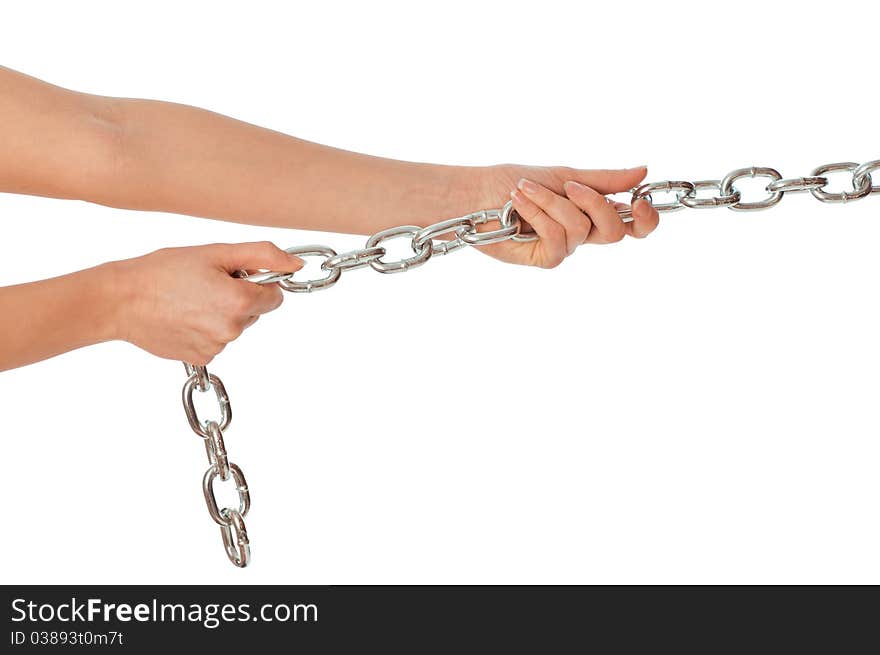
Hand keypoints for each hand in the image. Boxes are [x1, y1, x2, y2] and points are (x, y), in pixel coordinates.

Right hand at [111, 242, 302, 363]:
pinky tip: (183, 317)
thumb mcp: (216, 253)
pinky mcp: (201, 357)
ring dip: (220, 313)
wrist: (121, 301)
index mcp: (240, 301)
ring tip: (189, 300)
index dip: (256, 282)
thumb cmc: (163, 272)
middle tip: (205, 285)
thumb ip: (263, 256)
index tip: (233, 275)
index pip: (275, 296)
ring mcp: (217, 347)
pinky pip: (216, 341)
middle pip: (254, 311)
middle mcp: (232, 329)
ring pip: (235, 326)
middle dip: (238, 297)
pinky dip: (205, 329)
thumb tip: (295, 265)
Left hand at [463, 164, 659, 267]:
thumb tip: (643, 171)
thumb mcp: (565, 174)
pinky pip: (557, 239)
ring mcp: (562, 247)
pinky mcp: (543, 258)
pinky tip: (519, 204)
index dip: (645, 220)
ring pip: (580, 229)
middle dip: (595, 203)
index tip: (639, 201)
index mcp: (592, 212)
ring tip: (525, 190)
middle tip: (569, 186)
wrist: (478, 192)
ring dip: (552, 202)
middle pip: (615, 232)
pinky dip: (538, 214)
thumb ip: (604, 179)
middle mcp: (581, 233)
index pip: (632, 226)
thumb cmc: (514, 181)